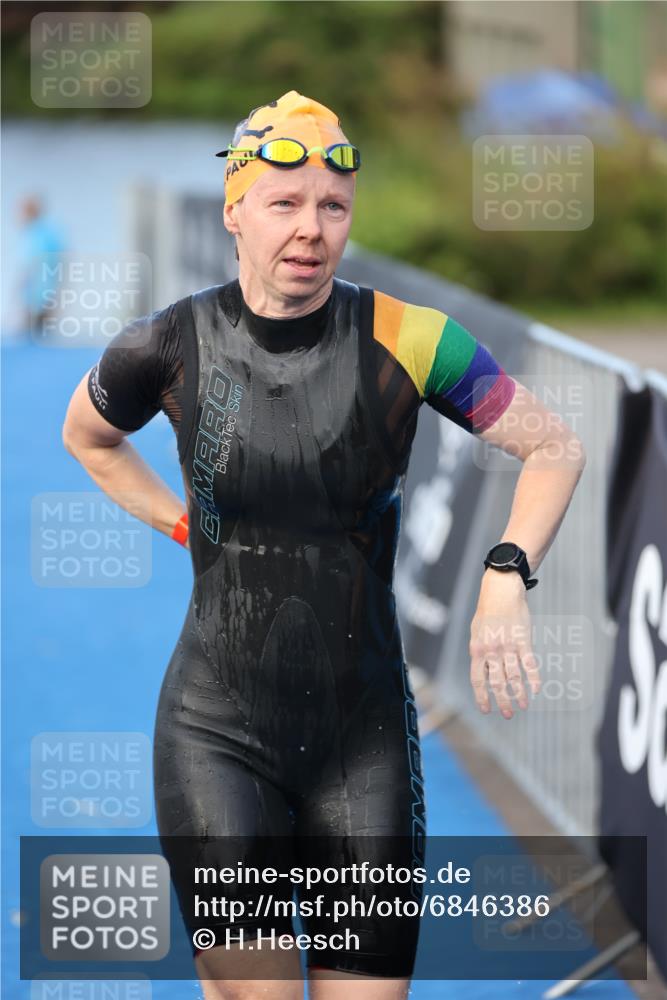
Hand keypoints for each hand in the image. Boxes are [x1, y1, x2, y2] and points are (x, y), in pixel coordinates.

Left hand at [469, 571, 540, 718]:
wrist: (501, 590)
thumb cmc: (487, 612)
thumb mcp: (476, 632)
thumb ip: (479, 653)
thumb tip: (482, 672)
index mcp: (477, 649)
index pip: (478, 680)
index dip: (482, 697)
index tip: (487, 710)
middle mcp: (491, 650)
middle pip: (497, 683)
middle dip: (503, 701)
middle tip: (508, 714)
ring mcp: (508, 646)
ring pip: (514, 677)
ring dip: (519, 694)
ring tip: (523, 705)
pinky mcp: (523, 640)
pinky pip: (529, 663)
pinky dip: (534, 678)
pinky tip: (537, 689)